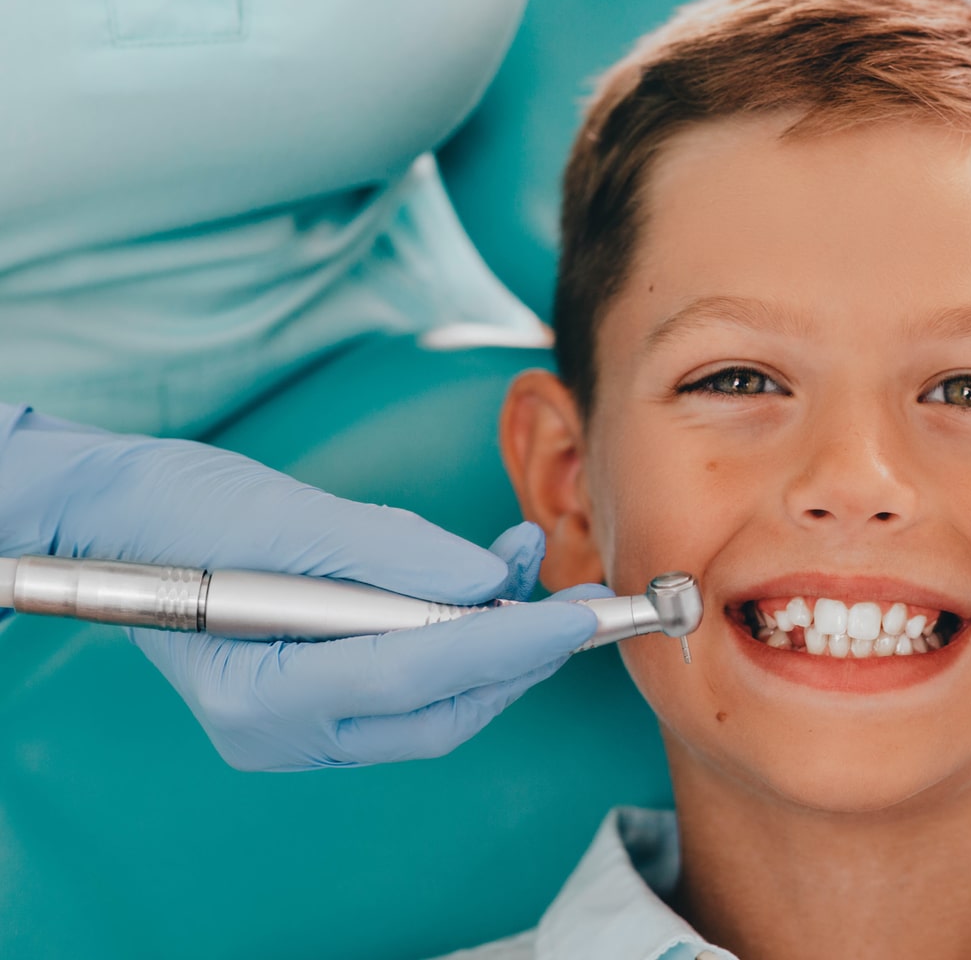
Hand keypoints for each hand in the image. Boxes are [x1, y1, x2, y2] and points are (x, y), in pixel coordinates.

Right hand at [0, 406, 601, 768]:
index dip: (506, 645)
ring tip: (532, 564)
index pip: (412, 678)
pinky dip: (458, 637)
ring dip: (498, 641)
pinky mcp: (317, 702)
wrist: (115, 517)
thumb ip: (389, 556)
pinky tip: (488, 578)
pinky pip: (411, 686)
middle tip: (583, 603)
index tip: (577, 616)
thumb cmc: (175, 510)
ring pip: (434, 706)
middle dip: (520, 657)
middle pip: (437, 713)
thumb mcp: (282, 513)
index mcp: (256, 696)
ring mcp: (297, 728)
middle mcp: (278, 733)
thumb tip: (486, 582)